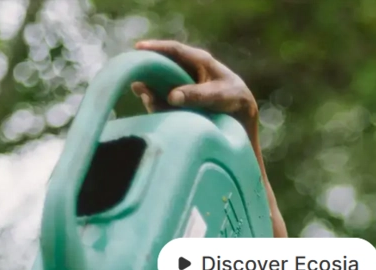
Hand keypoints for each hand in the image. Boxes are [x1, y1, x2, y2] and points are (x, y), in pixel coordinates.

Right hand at [129, 40, 258, 135]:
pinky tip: (155, 107)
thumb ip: (196, 95)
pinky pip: (161, 99)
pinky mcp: (177, 100)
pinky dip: (155, 103)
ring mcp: (180, 85)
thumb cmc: (232, 99)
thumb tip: (172, 97)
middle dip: (146, 73)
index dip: (156, 47)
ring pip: (158, 84)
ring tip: (148, 99)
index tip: (138, 48)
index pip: (174, 50)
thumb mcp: (218, 96)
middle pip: (161, 66)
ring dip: (149, 91)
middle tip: (135, 82)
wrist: (240, 115)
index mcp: (199, 61)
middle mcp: (186, 70)